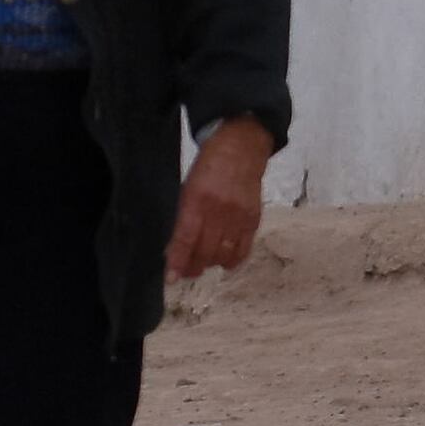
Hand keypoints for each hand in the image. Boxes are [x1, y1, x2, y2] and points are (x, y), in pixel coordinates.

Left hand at [168, 118, 274, 279]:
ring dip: (212, 264)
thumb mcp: (188, 187)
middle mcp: (219, 210)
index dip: (177, 261)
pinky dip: (232, 260)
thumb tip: (174, 248)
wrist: (241, 147)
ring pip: (224, 255)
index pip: (185, 238)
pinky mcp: (254, 219)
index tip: (171, 278)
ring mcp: (239, 216)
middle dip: (193, 266)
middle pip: (205, 251)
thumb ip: (183, 216)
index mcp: (198, 198)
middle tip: (186, 271)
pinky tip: (224, 260)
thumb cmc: (208, 165)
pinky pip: (243, 250)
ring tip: (205, 262)